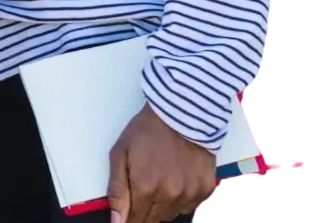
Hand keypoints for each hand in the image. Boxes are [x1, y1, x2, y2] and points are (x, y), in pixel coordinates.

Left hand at [108, 103, 214, 222]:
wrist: (181, 111)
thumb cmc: (146, 130)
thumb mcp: (120, 152)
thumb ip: (117, 190)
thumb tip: (117, 222)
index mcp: (145, 187)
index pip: (134, 220)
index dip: (129, 215)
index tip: (129, 205)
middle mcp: (169, 196)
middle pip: (152, 220)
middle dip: (144, 208)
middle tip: (144, 184)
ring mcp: (189, 194)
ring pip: (170, 215)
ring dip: (162, 205)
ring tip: (160, 178)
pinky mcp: (205, 190)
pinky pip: (189, 207)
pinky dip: (181, 199)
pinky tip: (177, 178)